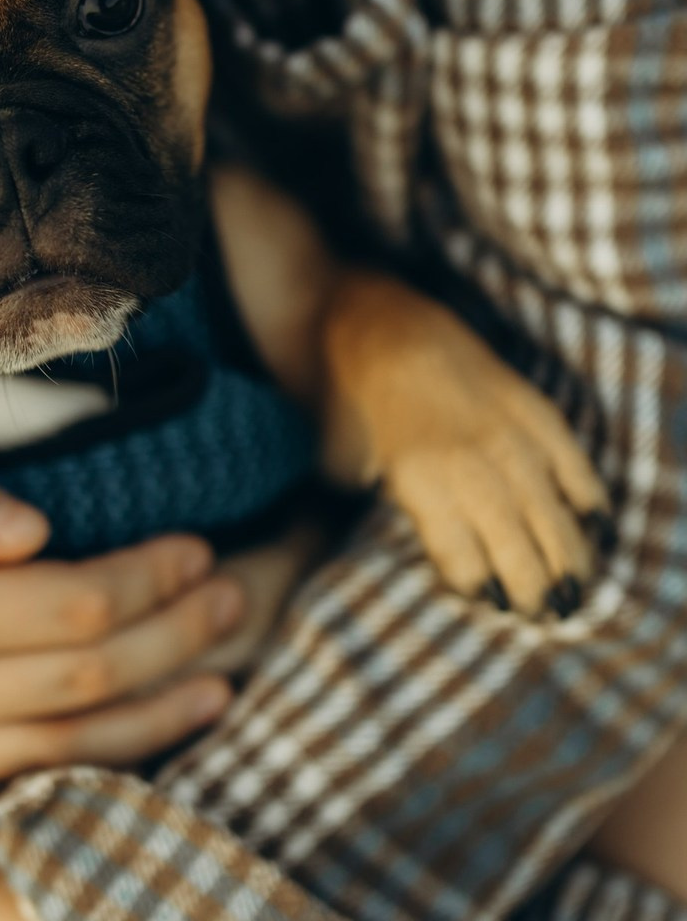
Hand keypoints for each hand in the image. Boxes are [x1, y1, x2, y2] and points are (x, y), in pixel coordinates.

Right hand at [0, 458, 242, 824]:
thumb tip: (40, 528)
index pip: (80, 604)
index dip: (152, 577)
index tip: (197, 543)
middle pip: (94, 676)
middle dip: (178, 634)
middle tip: (232, 595)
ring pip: (74, 747)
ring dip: (161, 710)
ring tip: (223, 675)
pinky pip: (22, 792)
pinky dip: (96, 770)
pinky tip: (142, 743)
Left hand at [323, 272, 610, 614]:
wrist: (376, 321)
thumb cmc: (351, 399)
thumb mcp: (342, 463)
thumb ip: (378, 508)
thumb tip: (415, 540)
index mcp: (419, 482)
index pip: (465, 562)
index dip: (479, 589)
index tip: (489, 604)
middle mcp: (470, 463)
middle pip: (517, 549)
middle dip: (533, 591)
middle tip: (542, 613)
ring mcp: (508, 433)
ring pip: (553, 515)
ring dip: (568, 558)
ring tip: (573, 590)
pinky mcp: (532, 406)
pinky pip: (573, 463)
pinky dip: (586, 496)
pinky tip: (591, 523)